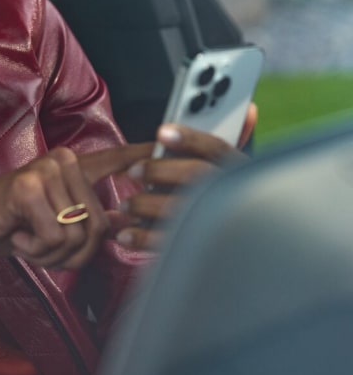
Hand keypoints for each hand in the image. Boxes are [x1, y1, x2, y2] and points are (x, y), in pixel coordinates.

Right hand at [0, 142, 151, 270]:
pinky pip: (56, 237)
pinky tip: (17, 237)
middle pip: (100, 223)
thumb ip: (86, 218)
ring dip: (54, 253)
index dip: (145, 156)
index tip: (170, 145)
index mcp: (69, 166)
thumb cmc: (7, 227)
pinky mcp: (28, 189)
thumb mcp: (51, 225)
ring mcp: (45, 171)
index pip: (114, 159)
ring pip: (79, 234)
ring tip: (28, 238)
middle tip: (42, 245)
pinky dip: (37, 251)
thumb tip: (125, 220)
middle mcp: (61, 160)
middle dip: (75, 252)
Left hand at [114, 103, 257, 250]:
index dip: (190, 138)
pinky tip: (125, 233)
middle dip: (160, 171)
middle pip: (197, 177)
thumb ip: (235, 142)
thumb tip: (247, 109)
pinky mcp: (201, 254)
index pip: (218, 149)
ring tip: (126, 205)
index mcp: (239, 173)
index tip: (162, 132)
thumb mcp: (237, 174)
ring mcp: (218, 228)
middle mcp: (233, 197)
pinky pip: (168, 245)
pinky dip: (142, 238)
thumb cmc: (232, 206)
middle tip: (133, 171)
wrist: (250, 265)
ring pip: (179, 211)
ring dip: (145, 205)